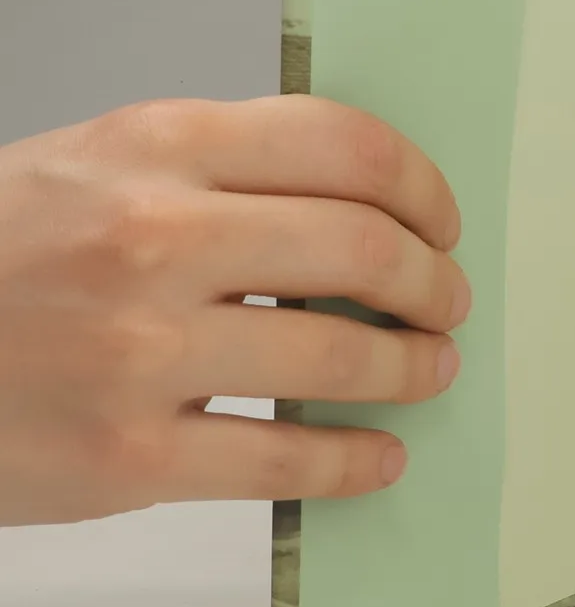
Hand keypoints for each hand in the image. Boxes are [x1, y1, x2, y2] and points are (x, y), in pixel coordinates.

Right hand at [0, 96, 467, 525]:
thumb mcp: (95, 163)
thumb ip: (220, 166)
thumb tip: (365, 201)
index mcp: (156, 145)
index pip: (345, 146)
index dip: (423, 189)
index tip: (443, 223)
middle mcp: (154, 238)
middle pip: (362, 247)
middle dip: (432, 281)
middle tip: (448, 302)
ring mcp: (140, 351)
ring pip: (339, 355)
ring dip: (412, 366)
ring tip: (430, 370)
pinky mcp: (126, 457)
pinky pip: (283, 460)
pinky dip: (354, 461)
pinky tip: (380, 457)